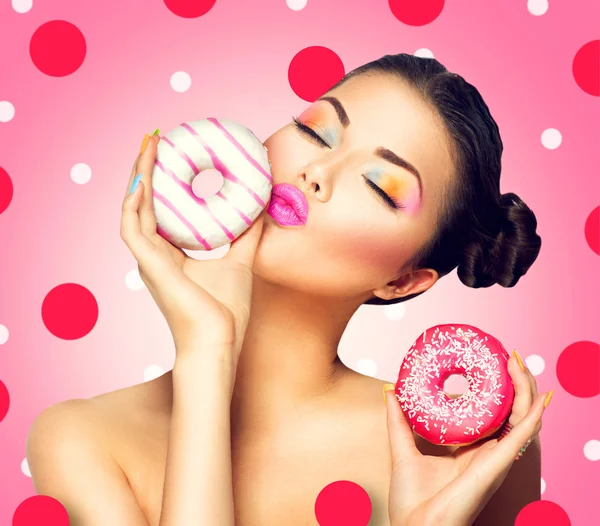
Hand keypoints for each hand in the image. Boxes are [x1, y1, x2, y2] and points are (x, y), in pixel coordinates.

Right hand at [120, 133, 267, 362]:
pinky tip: (144, 178)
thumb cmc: (226, 311)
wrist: (219, 342)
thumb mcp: (240, 261)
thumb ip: (247, 236)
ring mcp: (148, 261)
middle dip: (149, 171)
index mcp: (172, 256)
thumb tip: (260, 210)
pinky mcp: (148, 266)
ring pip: (135, 209)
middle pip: (145, 204)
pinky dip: (135, 201)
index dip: (164, 184)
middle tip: (156, 140)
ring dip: (139, 177)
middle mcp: (155, 256)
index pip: (162, 211)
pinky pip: (133, 226)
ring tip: (149, 146)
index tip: (173, 156)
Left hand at [384, 353, 548, 525]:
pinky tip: (540, 397)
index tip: (493, 360)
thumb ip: (398, 420)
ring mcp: (495, 459)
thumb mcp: (403, 449)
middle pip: (512, 411)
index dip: (498, 388)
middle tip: (508, 354)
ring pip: (522, 418)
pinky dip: (533, 415)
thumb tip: (391, 390)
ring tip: (517, 362)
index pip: (493, 413)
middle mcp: (488, 452)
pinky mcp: (496, 465)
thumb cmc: (412, 500)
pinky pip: (522, 436)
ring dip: (525, 389)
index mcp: (471, 449)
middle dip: (516, 382)